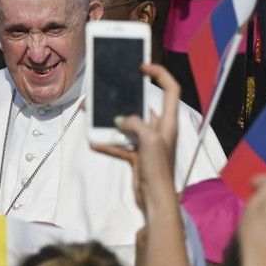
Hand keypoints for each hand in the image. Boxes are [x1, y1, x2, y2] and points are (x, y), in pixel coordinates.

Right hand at [92, 64, 179, 211]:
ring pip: (127, 125)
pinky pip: (120, 145)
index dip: (159, 73)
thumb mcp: (149, 140)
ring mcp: (147, 143)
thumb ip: (135, 123)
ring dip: (111, 121)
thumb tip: (120, 119)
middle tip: (108, 90)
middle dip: (124, 99)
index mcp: (168, 122)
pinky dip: (108, 143)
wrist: (155, 200)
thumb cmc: (159, 169)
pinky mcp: (137, 156)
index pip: (170, 89)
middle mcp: (159, 130)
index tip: (142, 66)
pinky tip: (94, 142)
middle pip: (142, 106)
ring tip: (94, 114)